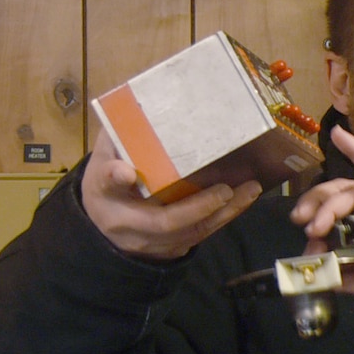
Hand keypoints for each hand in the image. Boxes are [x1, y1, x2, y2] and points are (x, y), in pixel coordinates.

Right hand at [81, 134, 262, 260]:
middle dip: (199, 206)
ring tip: (249, 190)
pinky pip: (200, 236)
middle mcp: (126, 224)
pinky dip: (224, 218)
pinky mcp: (170, 248)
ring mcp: (151, 242)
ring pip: (191, 232)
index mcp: (103, 193)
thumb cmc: (110, 182)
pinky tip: (243, 200)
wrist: (108, 223)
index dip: (116, 178)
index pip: (106, 185)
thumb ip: (120, 139)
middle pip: (164, 221)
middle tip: (226, 188)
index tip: (127, 171)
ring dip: (224, 212)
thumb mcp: (105, 160)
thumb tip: (140, 104)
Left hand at [290, 125, 353, 299]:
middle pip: (335, 206)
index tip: (310, 257)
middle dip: (313, 213)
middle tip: (302, 227)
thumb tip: (328, 280)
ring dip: (323, 201)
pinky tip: (338, 136)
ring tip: (310, 220)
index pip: (340, 233)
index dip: (321, 242)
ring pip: (345, 190)